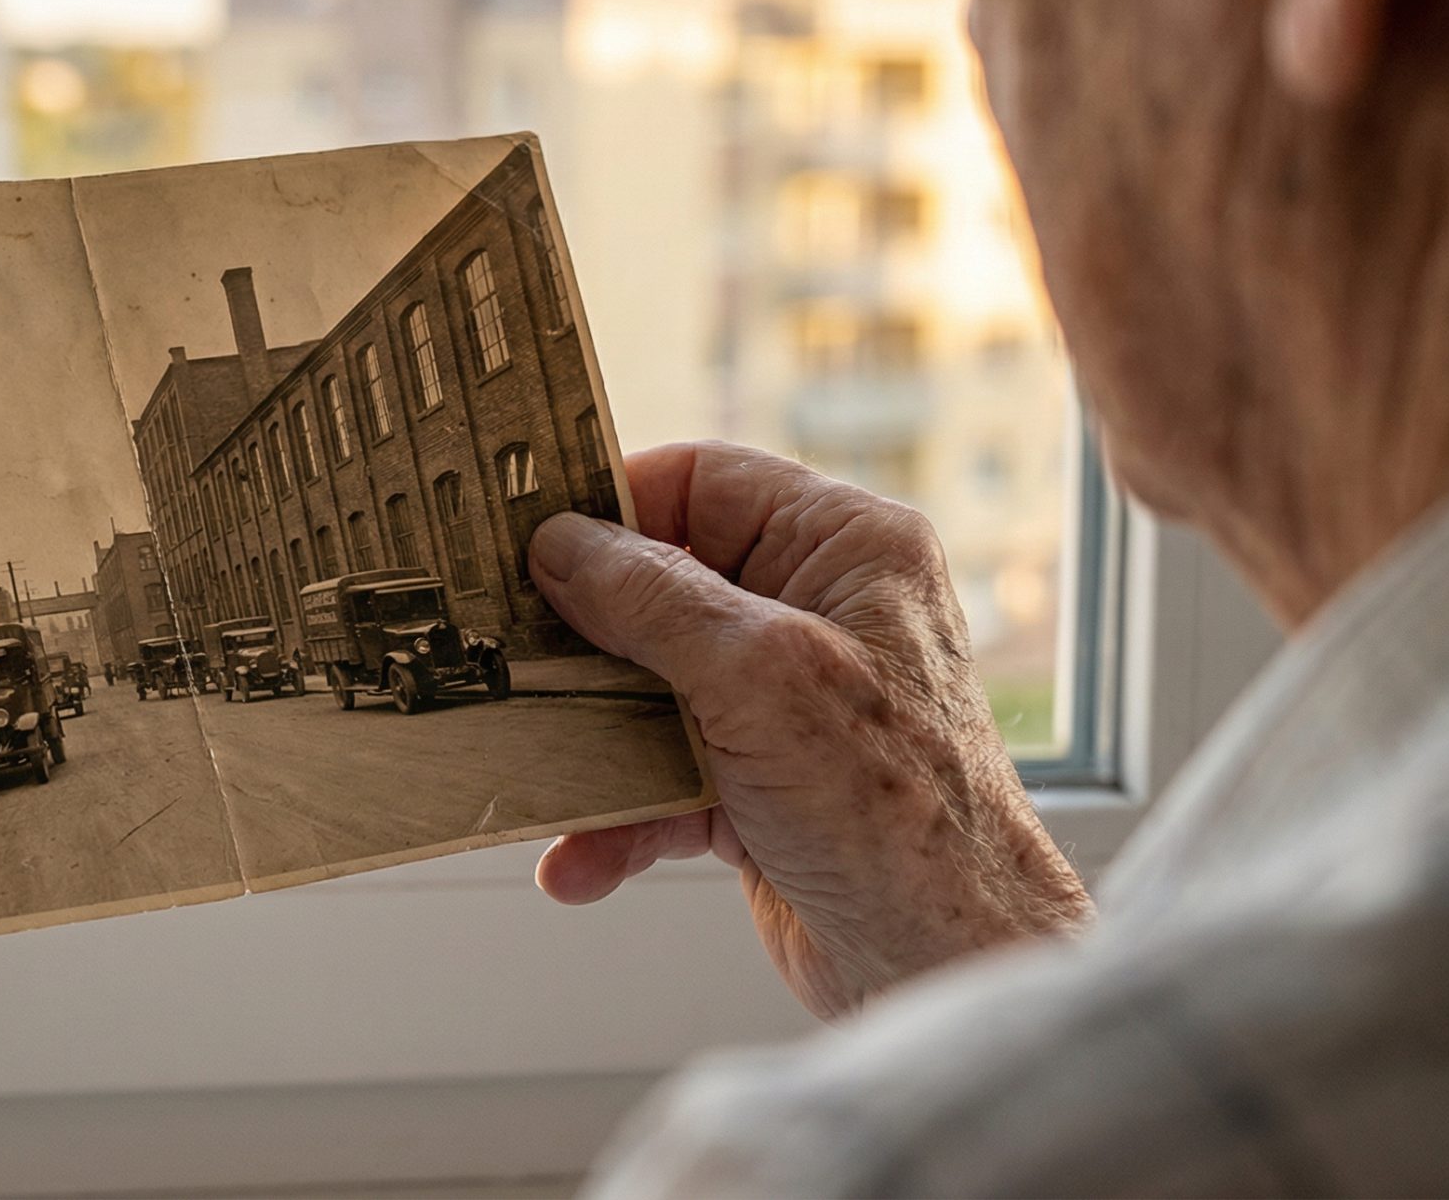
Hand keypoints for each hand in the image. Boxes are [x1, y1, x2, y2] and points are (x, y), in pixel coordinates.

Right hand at [529, 443, 1090, 1018]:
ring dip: (590, 741)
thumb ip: (652, 600)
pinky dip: (619, 817)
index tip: (524, 538)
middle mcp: (819, 614)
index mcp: (845, 549)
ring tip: (531, 767)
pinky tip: (580, 860)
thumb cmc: (897, 811)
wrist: (943, 965)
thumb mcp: (759, 677)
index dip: (611, 506)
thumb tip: (561, 545)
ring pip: (649, 688)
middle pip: (660, 587)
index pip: (704, 482)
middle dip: (582, 635)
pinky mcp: (762, 783)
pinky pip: (663, 777)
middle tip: (505, 650)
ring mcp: (787, 703)